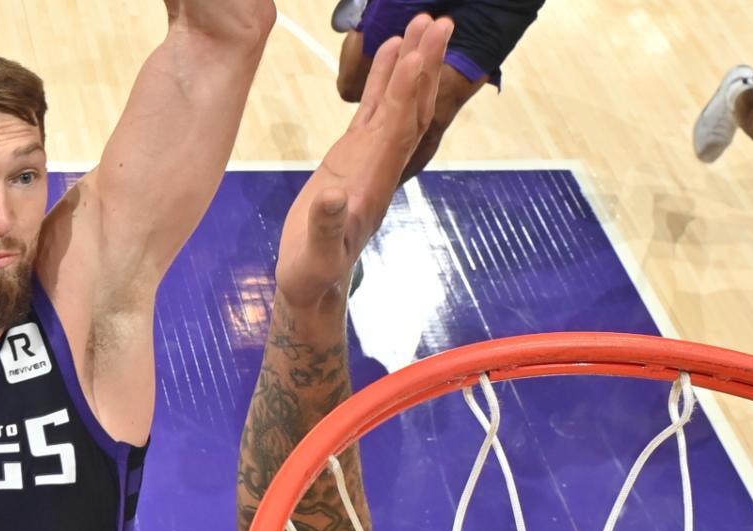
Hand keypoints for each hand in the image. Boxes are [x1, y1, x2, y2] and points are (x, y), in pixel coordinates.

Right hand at [274, 13, 453, 305]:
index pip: (397, 125)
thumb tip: (332, 197)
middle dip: (424, 65)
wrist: (314, 283)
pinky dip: (384, 80)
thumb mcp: (316, 253)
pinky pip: (374, 110)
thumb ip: (325, 224)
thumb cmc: (314, 272)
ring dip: (411, 66)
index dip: (408, 88)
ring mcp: (370, 157)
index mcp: (374, 180)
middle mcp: (381, 163)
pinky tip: (391, 52)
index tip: (420, 50)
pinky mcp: (354, 156)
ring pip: (397, 104)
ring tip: (421, 25)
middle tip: (438, 21)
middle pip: (410, 107)